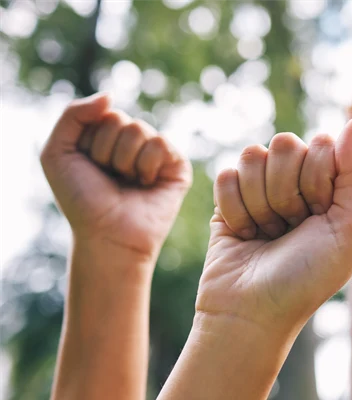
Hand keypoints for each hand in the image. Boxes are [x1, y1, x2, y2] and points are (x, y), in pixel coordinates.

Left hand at [40, 94, 191, 258]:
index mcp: (106, 136)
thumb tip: (110, 95)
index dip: (90, 142)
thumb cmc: (82, 200)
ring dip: (125, 161)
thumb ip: (73, 114)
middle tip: (110, 177)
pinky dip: (147, 166)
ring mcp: (156, 152)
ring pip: (140, 130)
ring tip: (128, 183)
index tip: (91, 167)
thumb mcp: (57, 152)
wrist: (106, 235)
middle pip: (120, 120)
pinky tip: (146, 185)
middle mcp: (132, 141)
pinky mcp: (177, 165)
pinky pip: (161, 144)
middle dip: (107, 151)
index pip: (101, 113)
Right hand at [196, 117, 351, 330]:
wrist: (253, 314)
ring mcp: (261, 187)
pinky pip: (225, 174)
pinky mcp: (228, 197)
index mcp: (332, 185)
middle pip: (286, 143)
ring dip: (260, 203)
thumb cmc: (308, 278)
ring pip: (252, 155)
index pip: (322, 143)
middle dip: (287, 192)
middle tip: (290, 228)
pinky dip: (235, 210)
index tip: (319, 215)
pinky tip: (245, 235)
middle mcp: (298, 181)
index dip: (317, 179)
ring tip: (268, 234)